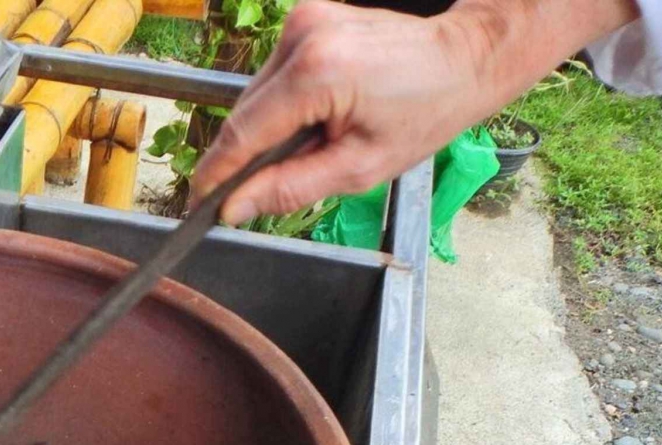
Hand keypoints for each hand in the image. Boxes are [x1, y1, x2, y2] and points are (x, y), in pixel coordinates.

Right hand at [190, 0, 638, 224]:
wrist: (464, 57)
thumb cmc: (425, 112)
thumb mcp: (359, 168)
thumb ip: (289, 189)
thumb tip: (234, 209)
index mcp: (316, 74)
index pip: (243, 135)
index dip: (216, 174)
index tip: (196, 202)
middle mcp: (302, 37)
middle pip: (244, 113)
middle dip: (243, 155)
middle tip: (251, 193)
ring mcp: (303, 21)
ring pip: (255, 95)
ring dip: (264, 128)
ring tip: (306, 146)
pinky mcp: (307, 18)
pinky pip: (273, 76)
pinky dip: (280, 103)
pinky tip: (311, 118)